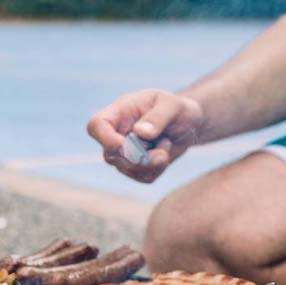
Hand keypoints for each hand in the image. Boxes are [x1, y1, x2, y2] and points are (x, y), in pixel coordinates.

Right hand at [87, 89, 202, 182]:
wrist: (188, 125)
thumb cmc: (177, 109)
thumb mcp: (173, 106)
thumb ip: (158, 117)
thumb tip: (140, 132)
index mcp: (119, 113)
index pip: (96, 125)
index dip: (103, 137)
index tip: (121, 144)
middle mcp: (116, 135)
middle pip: (111, 155)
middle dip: (137, 157)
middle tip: (161, 152)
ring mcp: (123, 155)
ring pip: (129, 169)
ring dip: (153, 162)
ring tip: (166, 143)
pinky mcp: (135, 170)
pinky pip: (143, 177)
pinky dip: (158, 169)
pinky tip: (164, 153)